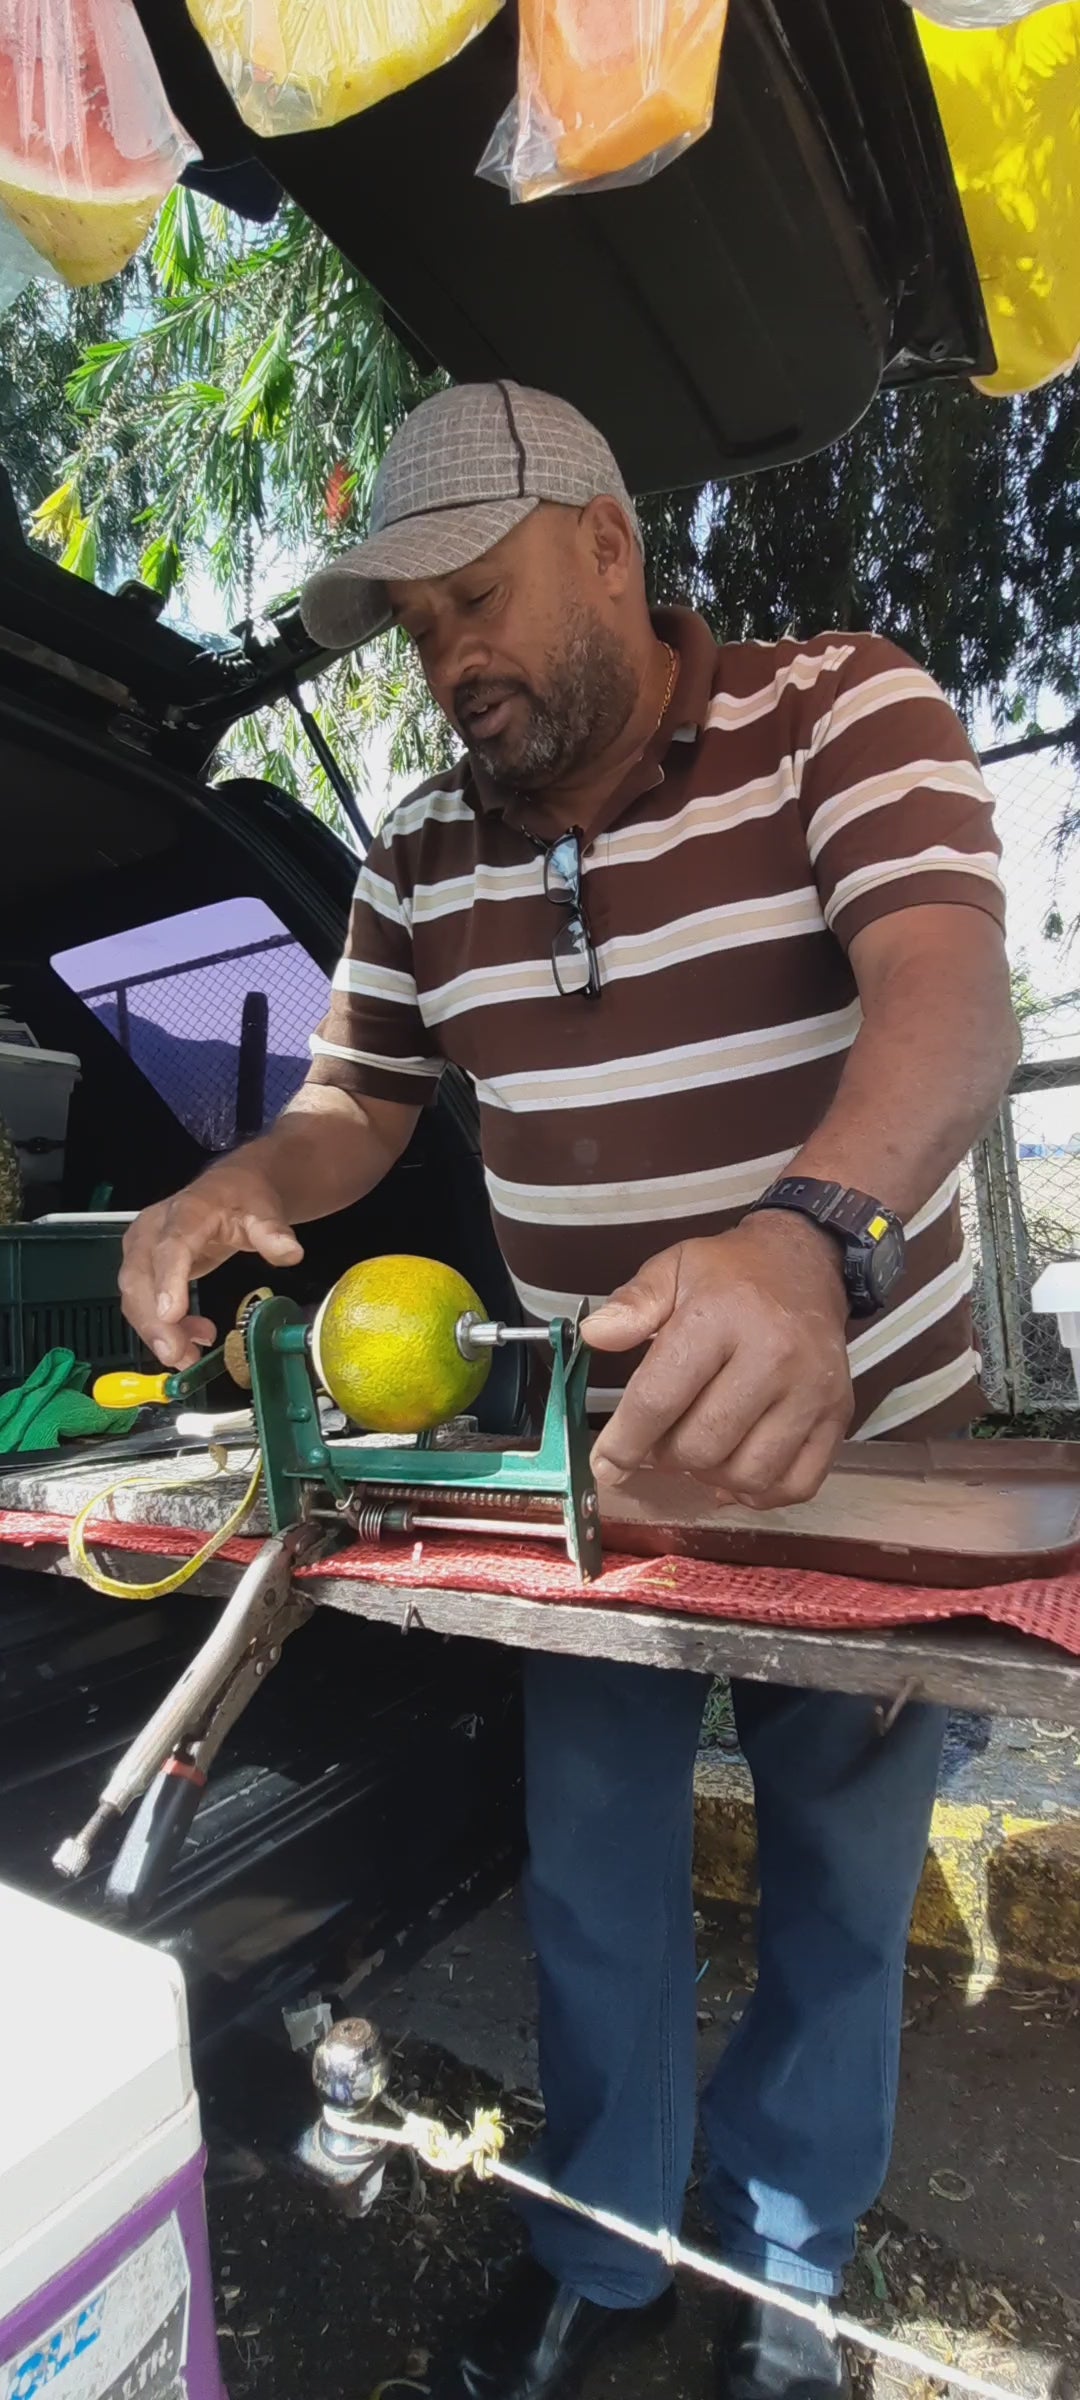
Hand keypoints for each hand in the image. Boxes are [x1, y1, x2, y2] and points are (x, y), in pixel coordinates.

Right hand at [120, 1172, 304, 1369]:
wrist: (229, 1187)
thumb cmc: (242, 1199)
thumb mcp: (264, 1210)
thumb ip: (273, 1232)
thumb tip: (290, 1252)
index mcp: (186, 1211)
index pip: (171, 1247)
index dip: (167, 1281)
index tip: (170, 1313)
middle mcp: (153, 1228)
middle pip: (140, 1277)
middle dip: (154, 1322)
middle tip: (178, 1356)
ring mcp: (141, 1247)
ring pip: (134, 1295)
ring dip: (156, 1331)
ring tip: (188, 1355)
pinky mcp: (141, 1265)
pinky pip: (140, 1301)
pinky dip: (160, 1327)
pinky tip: (189, 1339)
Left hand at [584, 1216, 853, 1508]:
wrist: (806, 1263)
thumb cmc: (731, 1273)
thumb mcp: (674, 1267)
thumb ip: (632, 1303)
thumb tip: (594, 1336)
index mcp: (721, 1317)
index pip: (661, 1398)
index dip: (624, 1442)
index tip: (605, 1464)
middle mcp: (774, 1356)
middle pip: (702, 1446)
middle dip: (665, 1457)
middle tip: (657, 1442)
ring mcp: (812, 1391)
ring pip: (748, 1474)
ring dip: (709, 1477)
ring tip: (697, 1451)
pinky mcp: (839, 1414)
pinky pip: (797, 1484)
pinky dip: (760, 1493)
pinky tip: (737, 1470)